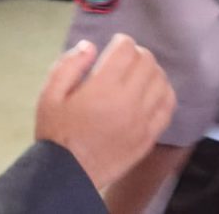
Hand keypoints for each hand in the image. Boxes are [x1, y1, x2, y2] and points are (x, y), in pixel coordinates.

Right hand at [34, 37, 175, 193]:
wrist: (66, 176)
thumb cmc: (56, 133)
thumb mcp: (49, 95)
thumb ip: (68, 66)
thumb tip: (90, 46)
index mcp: (103, 88)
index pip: (127, 49)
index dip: (121, 42)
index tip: (114, 46)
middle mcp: (128, 101)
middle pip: (147, 62)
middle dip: (137, 54)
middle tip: (125, 60)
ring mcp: (142, 120)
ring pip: (161, 81)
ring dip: (151, 72)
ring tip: (138, 76)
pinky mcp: (149, 136)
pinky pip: (168, 107)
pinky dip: (164, 93)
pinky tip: (152, 93)